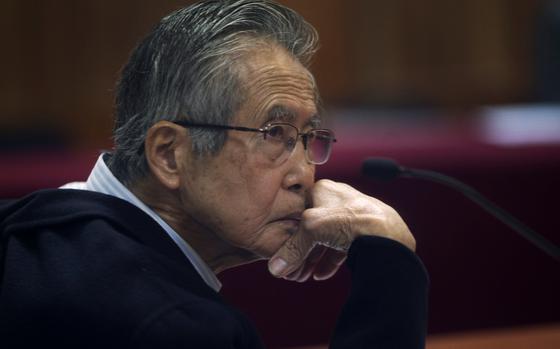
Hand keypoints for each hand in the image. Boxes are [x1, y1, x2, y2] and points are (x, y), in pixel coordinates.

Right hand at [268, 179, 414, 279]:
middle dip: (301, 251)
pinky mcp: (364, 232)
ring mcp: (353, 215)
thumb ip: (291, 249)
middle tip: (292, 271)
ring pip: (327, 239)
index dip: (288, 234)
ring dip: (313, 258)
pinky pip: (342, 247)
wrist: (388, 235)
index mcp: (323, 189)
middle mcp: (338, 199)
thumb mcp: (312, 230)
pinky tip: (321, 274)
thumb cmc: (350, 220)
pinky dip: (330, 260)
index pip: (297, 211)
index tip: (282, 253)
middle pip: (311, 228)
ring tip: (304, 276)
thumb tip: (276, 267)